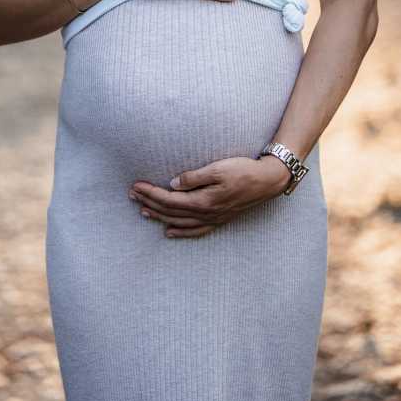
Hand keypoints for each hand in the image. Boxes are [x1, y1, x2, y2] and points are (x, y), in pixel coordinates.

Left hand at [128, 154, 289, 237]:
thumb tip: (172, 184)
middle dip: (150, 203)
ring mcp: (212, 219)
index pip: (169, 199)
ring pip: (179, 222)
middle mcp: (205, 214)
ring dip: (159, 217)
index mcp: (203, 201)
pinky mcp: (219, 219)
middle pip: (170, 211)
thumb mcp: (218, 168)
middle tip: (132, 195)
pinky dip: (180, 232)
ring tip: (142, 211)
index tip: (136, 185)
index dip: (150, 193)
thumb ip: (194, 178)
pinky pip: (195, 230)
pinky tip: (169, 231)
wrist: (268, 181)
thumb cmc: (243, 171)